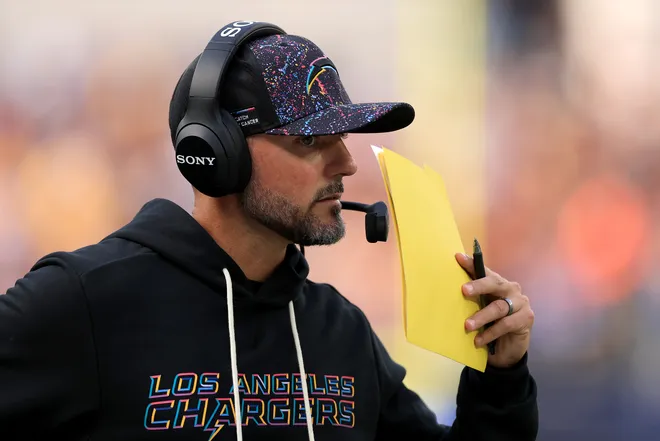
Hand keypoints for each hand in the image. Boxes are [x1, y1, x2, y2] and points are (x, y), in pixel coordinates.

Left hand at [455, 253, 534, 368]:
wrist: (508, 347)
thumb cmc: (491, 323)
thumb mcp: (480, 308)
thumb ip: (471, 296)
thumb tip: (449, 284)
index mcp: (499, 283)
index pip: (484, 271)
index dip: (472, 264)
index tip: (458, 258)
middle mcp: (511, 289)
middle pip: (495, 284)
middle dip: (479, 286)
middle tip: (464, 291)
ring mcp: (521, 303)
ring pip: (499, 307)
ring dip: (481, 317)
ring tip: (467, 325)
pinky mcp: (526, 319)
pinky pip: (506, 324)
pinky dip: (490, 333)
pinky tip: (478, 340)